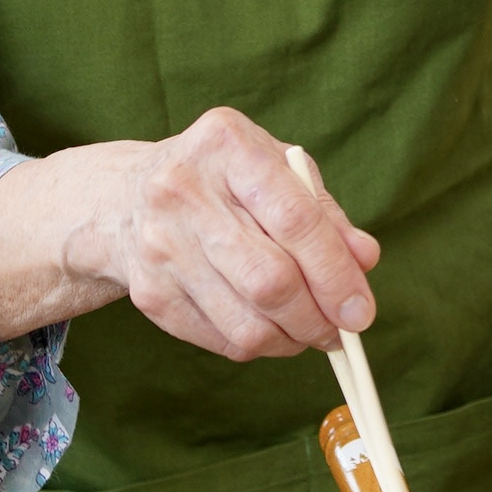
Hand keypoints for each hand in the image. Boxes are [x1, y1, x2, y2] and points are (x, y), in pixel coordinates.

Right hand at [0, 106, 379, 355]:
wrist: (127, 199)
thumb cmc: (223, 181)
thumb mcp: (277, 171)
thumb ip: (325, 214)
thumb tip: (364, 260)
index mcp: (226, 145)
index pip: (295, 219)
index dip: (336, 273)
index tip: (361, 311)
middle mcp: (183, 190)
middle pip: (270, 280)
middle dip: (317, 318)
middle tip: (340, 329)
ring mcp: (159, 244)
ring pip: (247, 322)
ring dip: (292, 340)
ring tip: (309, 332)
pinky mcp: (148, 293)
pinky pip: (221, 340)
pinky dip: (258, 346)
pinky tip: (270, 329)